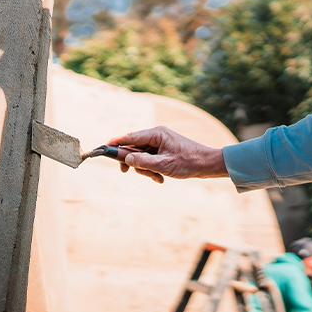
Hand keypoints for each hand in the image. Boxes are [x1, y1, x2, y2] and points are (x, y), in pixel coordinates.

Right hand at [105, 126, 227, 183]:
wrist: (208, 164)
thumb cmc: (188, 162)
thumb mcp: (164, 165)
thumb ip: (143, 162)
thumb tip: (125, 159)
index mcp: (156, 134)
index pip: (130, 137)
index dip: (115, 143)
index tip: (103, 148)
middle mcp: (156, 135)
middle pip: (134, 148)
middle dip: (134, 163)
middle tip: (131, 173)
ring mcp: (160, 143)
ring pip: (141, 156)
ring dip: (146, 169)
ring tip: (157, 177)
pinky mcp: (163, 150)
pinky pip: (150, 159)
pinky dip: (152, 169)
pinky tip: (161, 178)